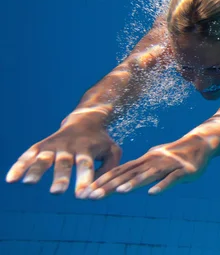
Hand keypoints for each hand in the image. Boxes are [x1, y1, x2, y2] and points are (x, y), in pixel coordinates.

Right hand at [5, 121, 121, 197]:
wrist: (85, 120)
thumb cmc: (100, 141)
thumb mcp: (112, 151)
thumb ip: (109, 168)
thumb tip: (98, 188)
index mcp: (87, 148)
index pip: (85, 165)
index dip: (83, 179)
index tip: (81, 196)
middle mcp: (69, 147)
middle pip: (64, 163)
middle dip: (60, 178)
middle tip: (57, 192)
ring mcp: (54, 146)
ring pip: (44, 159)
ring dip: (37, 170)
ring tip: (28, 183)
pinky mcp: (41, 146)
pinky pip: (28, 156)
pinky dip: (19, 166)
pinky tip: (11, 180)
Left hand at [81, 134, 212, 198]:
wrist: (199, 143)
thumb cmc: (174, 154)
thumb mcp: (154, 160)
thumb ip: (139, 169)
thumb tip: (120, 178)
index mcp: (144, 160)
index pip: (120, 170)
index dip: (103, 180)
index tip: (87, 191)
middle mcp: (153, 161)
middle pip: (129, 174)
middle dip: (111, 185)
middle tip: (94, 196)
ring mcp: (168, 165)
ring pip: (148, 175)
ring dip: (134, 183)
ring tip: (120, 191)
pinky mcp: (183, 171)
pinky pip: (171, 179)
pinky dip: (162, 186)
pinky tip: (153, 193)